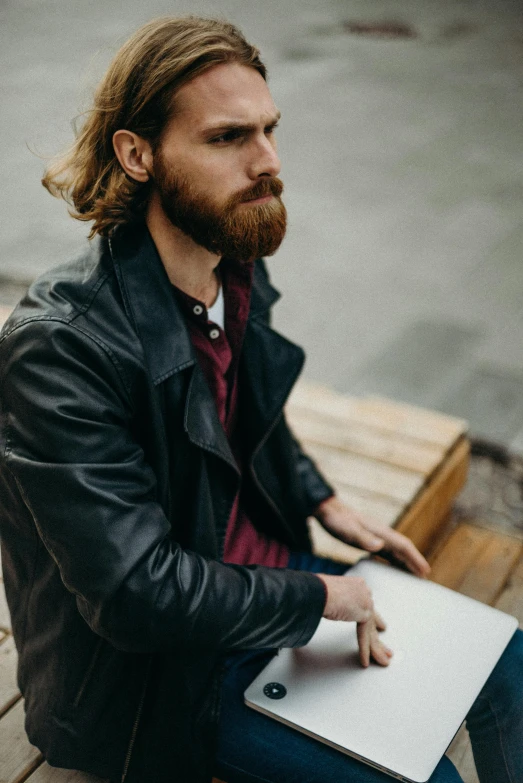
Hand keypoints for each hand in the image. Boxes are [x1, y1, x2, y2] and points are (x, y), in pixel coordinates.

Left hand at [314, 496, 430, 577]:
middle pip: (403, 549)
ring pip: (396, 551)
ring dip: (406, 562)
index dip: (415, 558)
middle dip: (415, 561)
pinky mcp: (369, 539)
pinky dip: (394, 560)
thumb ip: (364, 539)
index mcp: (380, 532)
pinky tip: (394, 568)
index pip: (403, 546)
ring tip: (415, 575)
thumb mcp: (349, 531)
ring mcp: (376, 536)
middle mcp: (381, 533)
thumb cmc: (337, 521)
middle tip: (425, 577)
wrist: (328, 510)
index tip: (425, 570)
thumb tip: (380, 546)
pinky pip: (386, 552)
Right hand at [316, 573, 391, 666]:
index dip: (374, 619)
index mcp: (356, 584)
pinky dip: (364, 649)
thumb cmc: (315, 590)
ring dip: (376, 648)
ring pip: (371, 629)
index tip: (380, 627)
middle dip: (378, 637)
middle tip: (387, 650)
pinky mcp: (364, 613)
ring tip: (382, 661)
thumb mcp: (328, 594)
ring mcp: (366, 601)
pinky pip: (364, 635)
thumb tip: (328, 607)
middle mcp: (364, 590)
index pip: (367, 605)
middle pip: (373, 619)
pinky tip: (364, 660)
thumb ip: (335, 601)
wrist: (317, 591)